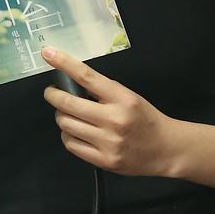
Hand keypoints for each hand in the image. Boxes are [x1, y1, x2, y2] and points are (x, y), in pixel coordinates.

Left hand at [41, 46, 175, 175]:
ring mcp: (108, 142)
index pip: (87, 76)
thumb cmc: (146, 119)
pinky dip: (67, 134)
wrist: (166, 149)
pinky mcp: (103, 160)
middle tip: (52, 93)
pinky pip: (71, 144)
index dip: (64, 63)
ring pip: (66, 124)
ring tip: (67, 114)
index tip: (48, 53)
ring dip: (61, 116)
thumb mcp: (130, 97)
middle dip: (53, 95)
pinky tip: (74, 131)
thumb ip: (104, 91)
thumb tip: (72, 84)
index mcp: (122, 98)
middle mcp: (114, 119)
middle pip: (68, 104)